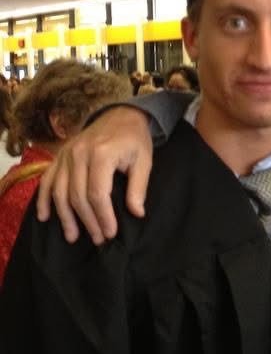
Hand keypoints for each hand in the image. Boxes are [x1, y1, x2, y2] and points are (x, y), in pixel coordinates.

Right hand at [36, 106, 153, 244]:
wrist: (121, 115)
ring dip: (65, 217)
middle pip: (77, 195)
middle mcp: (79, 153)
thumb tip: (137, 213)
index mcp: (101, 154)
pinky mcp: (59, 155)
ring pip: (60, 192)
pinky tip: (45, 217)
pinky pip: (47, 180)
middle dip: (87, 221)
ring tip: (73, 236)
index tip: (110, 233)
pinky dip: (44, 199)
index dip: (103, 216)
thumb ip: (138, 187)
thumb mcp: (144, 160)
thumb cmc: (135, 139)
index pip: (97, 193)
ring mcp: (66, 154)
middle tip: (98, 239)